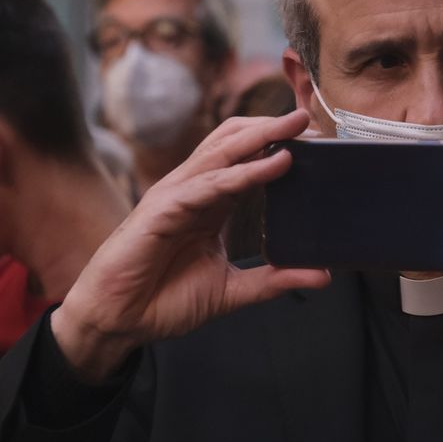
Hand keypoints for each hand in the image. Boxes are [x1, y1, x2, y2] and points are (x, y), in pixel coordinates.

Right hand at [51, 110, 330, 381]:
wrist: (119, 322)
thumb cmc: (164, 300)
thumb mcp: (232, 290)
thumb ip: (274, 280)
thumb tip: (323, 274)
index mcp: (211, 203)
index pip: (247, 160)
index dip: (279, 145)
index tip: (319, 141)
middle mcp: (195, 191)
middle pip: (235, 142)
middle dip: (273, 127)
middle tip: (311, 119)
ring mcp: (177, 196)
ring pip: (222, 152)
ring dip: (262, 136)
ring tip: (297, 127)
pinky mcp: (162, 210)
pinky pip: (208, 185)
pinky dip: (243, 173)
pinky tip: (273, 165)